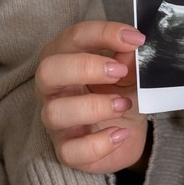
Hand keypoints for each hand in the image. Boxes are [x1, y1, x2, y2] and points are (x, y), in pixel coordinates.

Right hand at [35, 20, 147, 172]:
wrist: (126, 131)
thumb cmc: (119, 92)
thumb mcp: (128, 71)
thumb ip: (128, 59)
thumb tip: (131, 49)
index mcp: (64, 58)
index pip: (74, 37)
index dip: (104, 33)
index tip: (136, 39)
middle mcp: (53, 88)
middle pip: (47, 71)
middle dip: (86, 67)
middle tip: (119, 72)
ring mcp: (56, 121)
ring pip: (54, 112)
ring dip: (94, 106)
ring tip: (123, 104)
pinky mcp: (66, 150)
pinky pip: (70, 151)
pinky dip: (99, 143)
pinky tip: (120, 134)